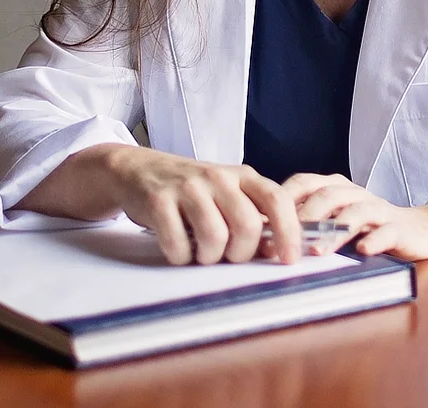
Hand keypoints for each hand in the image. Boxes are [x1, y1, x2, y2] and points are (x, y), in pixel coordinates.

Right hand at [23, 144, 303, 265]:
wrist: (138, 169)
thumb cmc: (190, 190)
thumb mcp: (227, 193)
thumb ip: (252, 215)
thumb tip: (275, 251)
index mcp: (242, 176)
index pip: (277, 200)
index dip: (288, 232)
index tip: (289, 258)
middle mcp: (218, 178)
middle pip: (247, 226)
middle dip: (241, 253)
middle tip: (228, 256)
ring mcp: (188, 188)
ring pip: (215, 238)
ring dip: (208, 258)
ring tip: (199, 251)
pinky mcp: (158, 201)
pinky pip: (178, 244)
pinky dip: (180, 257)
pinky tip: (178, 248)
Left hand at [276, 173, 427, 260]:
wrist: (417, 230)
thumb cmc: (366, 227)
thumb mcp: (332, 221)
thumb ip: (304, 224)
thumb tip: (260, 239)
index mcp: (335, 188)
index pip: (304, 183)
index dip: (282, 200)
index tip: (262, 224)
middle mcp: (355, 194)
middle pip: (328, 195)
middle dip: (306, 217)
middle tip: (286, 240)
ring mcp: (378, 209)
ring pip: (356, 212)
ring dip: (335, 231)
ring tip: (318, 251)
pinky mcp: (399, 228)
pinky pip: (387, 231)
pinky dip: (374, 240)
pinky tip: (362, 251)